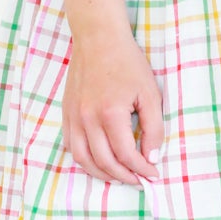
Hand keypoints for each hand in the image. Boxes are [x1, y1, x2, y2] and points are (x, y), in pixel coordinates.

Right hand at [61, 29, 164, 185]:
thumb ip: (153, 128)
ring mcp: (74, 117)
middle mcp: (88, 118)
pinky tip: (99, 161)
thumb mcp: (150, 93)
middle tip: (139, 180)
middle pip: (104, 162)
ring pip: (83, 159)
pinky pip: (71, 146)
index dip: (142, 169)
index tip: (153, 173)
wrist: (98, 39)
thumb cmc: (127, 63)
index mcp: (110, 113)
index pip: (126, 154)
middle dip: (124, 177)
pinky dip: (85, 160)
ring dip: (102, 174)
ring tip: (119, 177)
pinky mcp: (67, 113)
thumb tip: (151, 157)